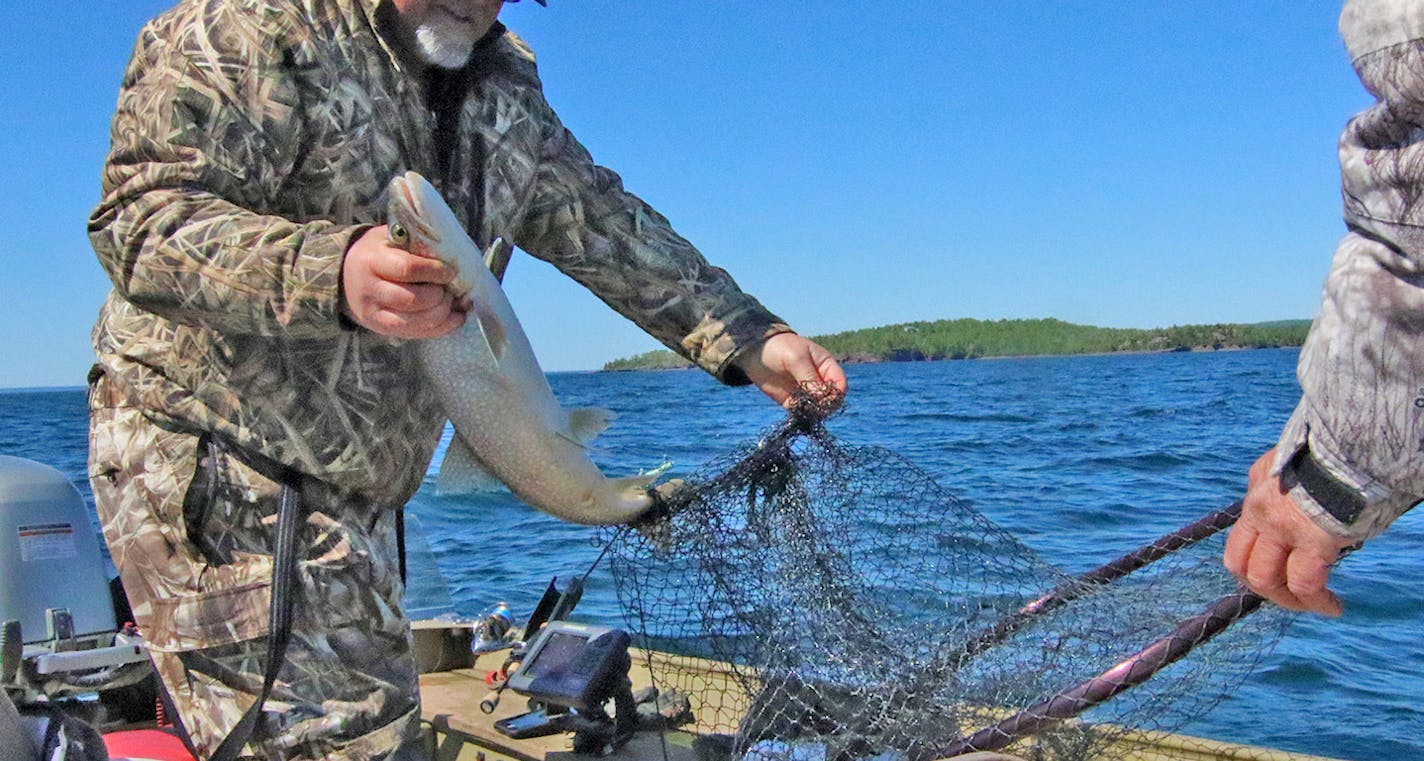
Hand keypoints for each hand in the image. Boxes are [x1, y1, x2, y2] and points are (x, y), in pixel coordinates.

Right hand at [342, 226, 470, 337]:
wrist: (348, 276)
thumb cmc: (379, 252)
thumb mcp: (390, 237)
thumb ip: (415, 244)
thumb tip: (452, 256)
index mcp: (370, 261)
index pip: (406, 269)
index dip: (434, 271)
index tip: (450, 271)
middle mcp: (368, 290)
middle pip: (412, 300)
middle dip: (439, 296)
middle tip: (451, 289)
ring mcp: (373, 313)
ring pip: (413, 322)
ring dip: (442, 314)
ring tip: (453, 302)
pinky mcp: (381, 329)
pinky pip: (414, 333)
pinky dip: (440, 328)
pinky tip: (455, 318)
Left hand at [734, 333, 846, 407]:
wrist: (755, 352)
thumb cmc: (779, 348)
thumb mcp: (796, 358)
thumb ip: (809, 377)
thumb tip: (822, 397)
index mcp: (826, 366)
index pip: (840, 384)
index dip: (837, 393)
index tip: (825, 398)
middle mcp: (819, 381)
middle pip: (832, 400)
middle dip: (825, 405)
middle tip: (811, 404)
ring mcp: (807, 393)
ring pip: (819, 409)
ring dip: (813, 412)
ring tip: (801, 406)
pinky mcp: (793, 402)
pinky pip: (803, 413)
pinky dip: (801, 414)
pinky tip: (794, 409)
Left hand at [1223, 448, 1355, 615]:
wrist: (1356, 443)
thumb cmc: (1343, 450)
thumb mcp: (1303, 459)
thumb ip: (1296, 484)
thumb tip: (1313, 507)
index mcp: (1259, 481)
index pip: (1243, 528)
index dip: (1256, 555)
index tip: (1281, 565)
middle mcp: (1259, 505)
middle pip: (1239, 561)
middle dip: (1262, 585)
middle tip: (1289, 594)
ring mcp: (1280, 526)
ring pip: (1264, 578)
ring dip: (1287, 599)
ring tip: (1314, 604)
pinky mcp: (1311, 541)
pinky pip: (1305, 584)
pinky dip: (1316, 602)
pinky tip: (1333, 605)